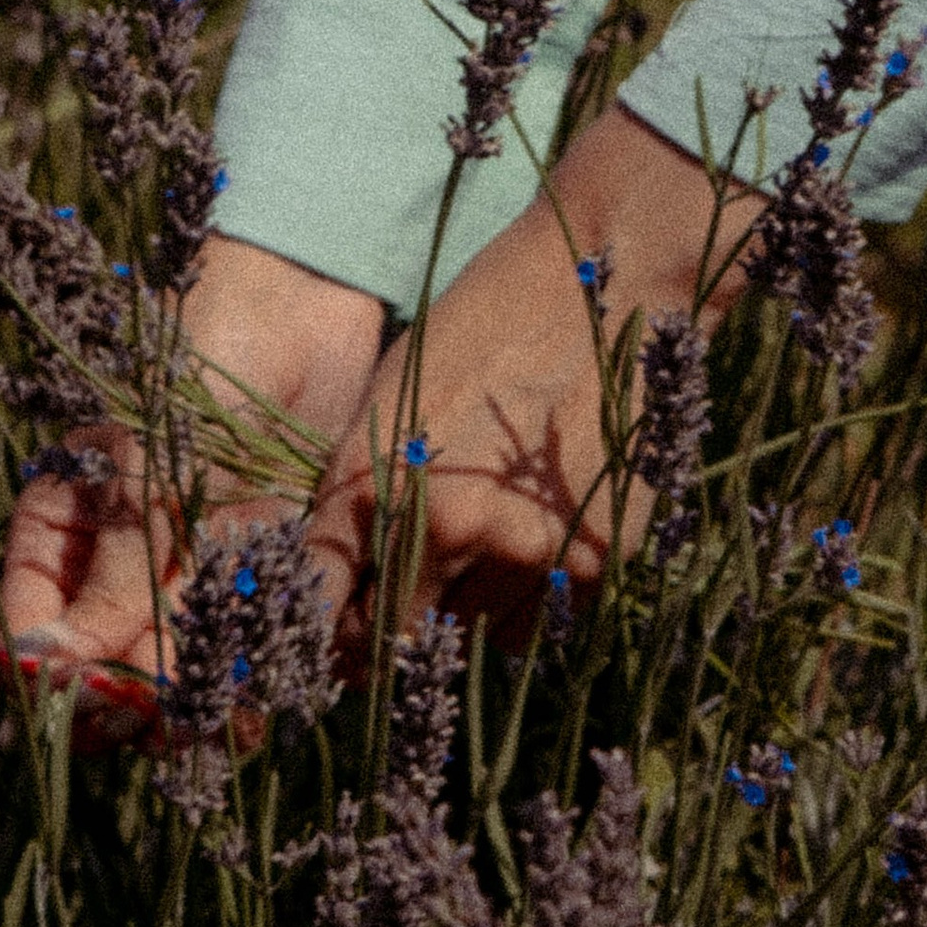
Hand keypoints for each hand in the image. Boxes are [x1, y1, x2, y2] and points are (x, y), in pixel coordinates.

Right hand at [0, 231, 383, 739]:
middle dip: (132, 705)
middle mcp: (116, 561)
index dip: (58, 682)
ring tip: (222, 722)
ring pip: (173, 673)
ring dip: (194, 709)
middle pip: (104, 669)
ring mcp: (185, 570)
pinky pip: (238, 649)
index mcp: (60, 526)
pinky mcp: (255, 573)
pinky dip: (246, 681)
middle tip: (169, 724)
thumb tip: (44, 670)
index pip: (34, 633)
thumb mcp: (146, 464)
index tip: (100, 703)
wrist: (300, 301)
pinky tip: (261, 699)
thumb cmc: (196, 356)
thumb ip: (112, 569)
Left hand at [303, 104, 763, 666]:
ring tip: (480, 563)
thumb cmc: (488, 321)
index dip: (322, 635)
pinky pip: (537, 624)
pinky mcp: (595, 559)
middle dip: (387, 635)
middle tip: (404, 612)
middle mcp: (445, 526)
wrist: (604, 281)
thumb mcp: (394, 395)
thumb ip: (364, 491)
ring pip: (470, 640)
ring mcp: (524, 548)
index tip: (329, 644)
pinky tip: (530, 550)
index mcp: (377, 479)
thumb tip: (348, 578)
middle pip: (393, 638)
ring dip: (463, 619)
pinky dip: (524, 607)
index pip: (325, 602)